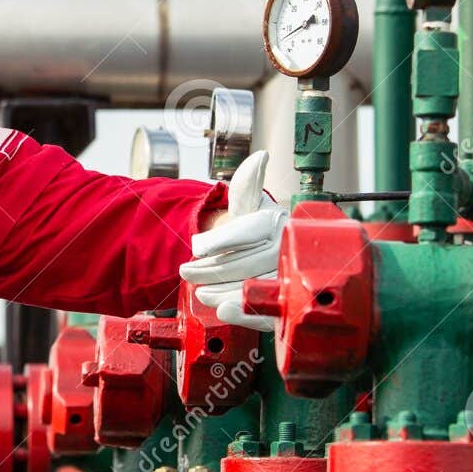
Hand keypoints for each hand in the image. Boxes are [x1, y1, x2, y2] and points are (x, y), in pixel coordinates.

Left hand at [179, 150, 285, 331]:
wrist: (268, 251)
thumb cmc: (255, 225)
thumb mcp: (248, 203)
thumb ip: (247, 184)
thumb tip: (261, 157)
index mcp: (276, 222)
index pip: (248, 230)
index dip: (220, 240)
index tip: (196, 247)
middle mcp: (285, 248)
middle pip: (245, 262)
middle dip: (211, 269)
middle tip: (185, 271)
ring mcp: (287, 276)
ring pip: (252, 286)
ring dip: (221, 291)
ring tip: (199, 292)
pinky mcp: (284, 302)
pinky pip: (266, 310)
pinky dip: (244, 314)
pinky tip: (222, 310)